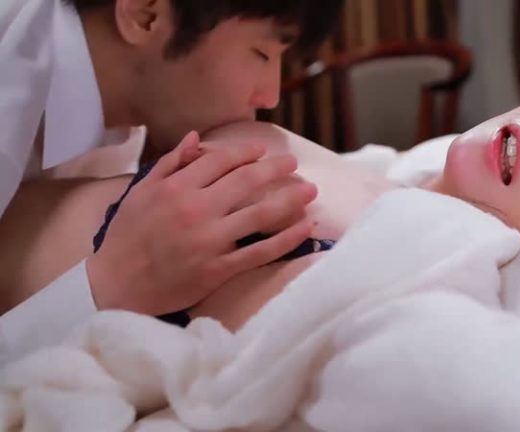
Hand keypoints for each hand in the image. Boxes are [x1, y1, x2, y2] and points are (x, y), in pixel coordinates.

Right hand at [86, 131, 317, 314]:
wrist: (116, 284)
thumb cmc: (127, 236)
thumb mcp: (141, 192)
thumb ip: (170, 163)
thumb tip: (196, 138)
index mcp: (177, 188)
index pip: (220, 161)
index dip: (245, 152)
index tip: (262, 150)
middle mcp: (197, 209)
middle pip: (246, 181)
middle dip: (275, 169)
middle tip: (293, 164)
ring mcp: (210, 240)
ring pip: (260, 213)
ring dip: (290, 199)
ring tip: (311, 191)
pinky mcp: (218, 269)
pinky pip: (260, 252)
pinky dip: (286, 239)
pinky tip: (305, 227)